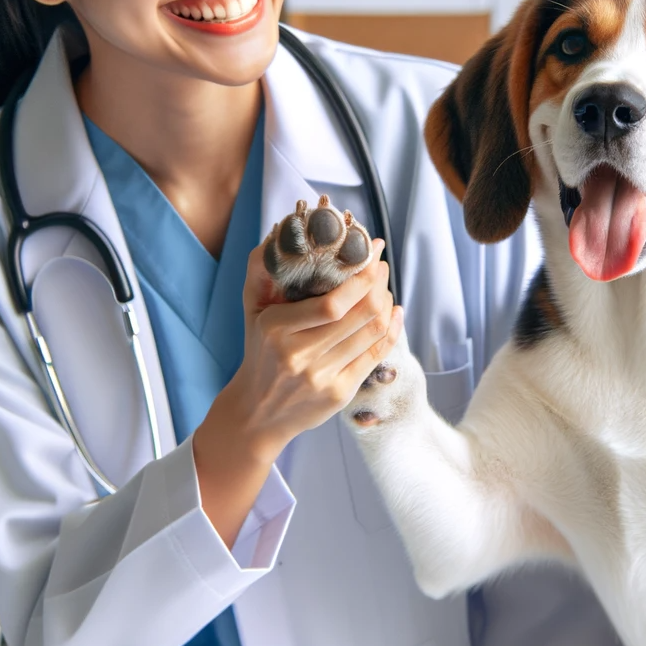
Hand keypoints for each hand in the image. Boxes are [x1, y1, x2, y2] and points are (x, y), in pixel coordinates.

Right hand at [192, 240, 402, 545]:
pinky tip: (393, 313)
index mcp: (276, 330)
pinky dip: (391, 330)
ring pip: (372, 333)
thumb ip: (260, 269)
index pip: (331, 304)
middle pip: (360, 316)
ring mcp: (322, 378)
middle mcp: (300, 356)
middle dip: (379, 284)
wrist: (257, 413)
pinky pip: (376, 356)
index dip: (361, 278)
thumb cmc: (258, 352)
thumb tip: (278, 232)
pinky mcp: (340, 394)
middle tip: (381, 265)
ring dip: (386, 304)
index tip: (371, 253)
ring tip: (384, 287)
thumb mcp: (251, 310)